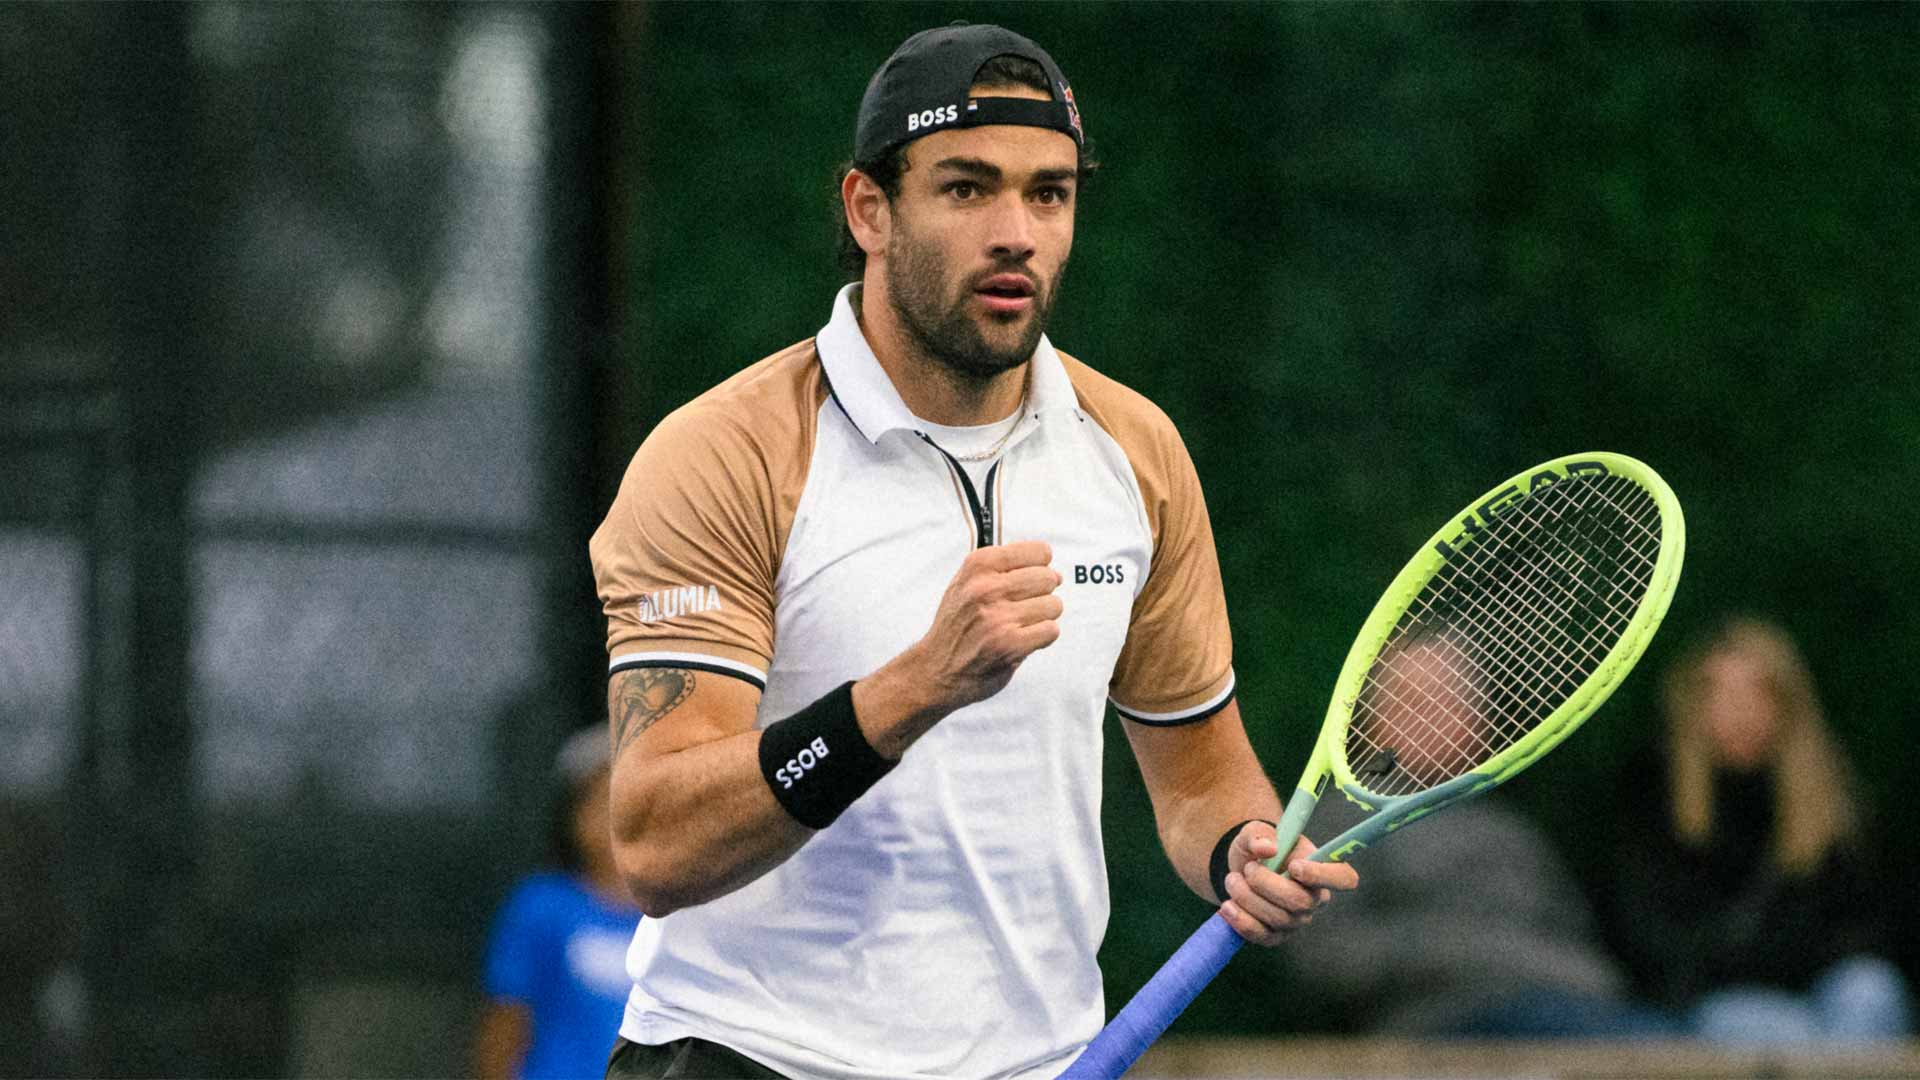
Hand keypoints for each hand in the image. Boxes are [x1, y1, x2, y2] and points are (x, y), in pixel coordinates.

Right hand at [911, 540, 1062, 708]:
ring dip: (1043, 617)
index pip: (1039, 552)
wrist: (936, 669)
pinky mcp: (1010, 645)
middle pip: (1048, 578)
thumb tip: (1053, 570)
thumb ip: (1003, 568)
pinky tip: (1023, 640)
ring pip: (1053, 605)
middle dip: (1043, 593)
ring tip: (1021, 625)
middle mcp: (986, 588)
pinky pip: (1051, 630)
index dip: (1041, 567)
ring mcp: (999, 617)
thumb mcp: (966, 582)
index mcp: (978, 565)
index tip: (1032, 578)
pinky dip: (1042, 637)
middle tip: (1025, 606)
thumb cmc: (957, 625)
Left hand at [1217, 823, 1357, 946]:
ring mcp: (1296, 921)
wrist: (1241, 868)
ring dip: (1247, 898)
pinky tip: (1227, 907)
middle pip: (1301, 902)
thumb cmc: (1259, 847)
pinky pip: (1262, 936)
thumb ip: (1260, 835)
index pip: (1344, 878)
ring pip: (1278, 919)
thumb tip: (1268, 848)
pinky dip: (1241, 921)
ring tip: (1232, 879)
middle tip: (1249, 868)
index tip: (1293, 866)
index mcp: (1321, 869)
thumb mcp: (1256, 832)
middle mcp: (1314, 899)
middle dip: (1266, 884)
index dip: (1322, 875)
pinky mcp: (1275, 935)